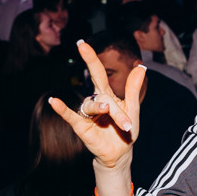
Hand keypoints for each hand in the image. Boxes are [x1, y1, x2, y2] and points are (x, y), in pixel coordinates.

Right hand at [47, 40, 141, 169]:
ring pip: (94, 106)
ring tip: (123, 125)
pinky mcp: (81, 127)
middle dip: (115, 109)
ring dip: (110, 115)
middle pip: (102, 95)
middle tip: (125, 121)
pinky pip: (70, 115)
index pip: (97, 72)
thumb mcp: (133, 107)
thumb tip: (141, 66)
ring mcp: (87, 114)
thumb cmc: (125, 129)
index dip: (90, 58)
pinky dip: (62, 109)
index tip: (81, 43)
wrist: (121, 152)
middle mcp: (94, 101)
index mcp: (106, 94)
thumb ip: (133, 88)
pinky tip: (55, 102)